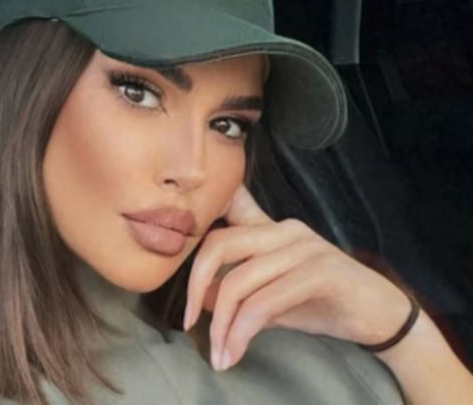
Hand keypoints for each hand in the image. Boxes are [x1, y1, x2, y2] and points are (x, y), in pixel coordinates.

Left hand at [183, 184, 412, 370]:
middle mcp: (285, 229)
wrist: (383, 316)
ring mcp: (303, 247)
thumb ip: (240, 291)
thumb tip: (202, 297)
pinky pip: (265, 302)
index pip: (229, 208)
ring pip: (239, 280)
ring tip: (218, 354)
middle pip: (220, 244)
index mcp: (272, 228)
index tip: (179, 242)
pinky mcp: (321, 272)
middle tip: (188, 321)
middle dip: (194, 285)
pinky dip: (242, 332)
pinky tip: (235, 353)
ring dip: (221, 324)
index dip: (201, 214)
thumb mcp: (272, 296)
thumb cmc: (323, 303)